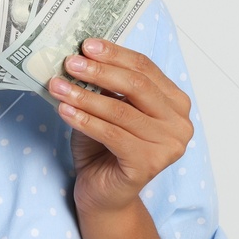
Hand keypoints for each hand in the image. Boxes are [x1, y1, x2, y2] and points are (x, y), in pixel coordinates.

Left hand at [48, 37, 193, 216]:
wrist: (103, 193)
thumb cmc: (104, 147)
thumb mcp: (108, 107)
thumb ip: (107, 84)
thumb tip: (84, 53)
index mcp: (175, 103)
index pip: (146, 68)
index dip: (115, 54)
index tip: (86, 45)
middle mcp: (180, 124)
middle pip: (138, 86)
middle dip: (101, 71)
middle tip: (71, 63)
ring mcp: (168, 146)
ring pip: (122, 111)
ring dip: (85, 95)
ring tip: (58, 86)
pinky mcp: (149, 165)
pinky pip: (113, 135)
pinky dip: (85, 120)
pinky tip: (65, 111)